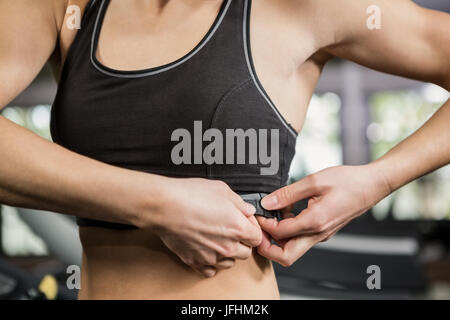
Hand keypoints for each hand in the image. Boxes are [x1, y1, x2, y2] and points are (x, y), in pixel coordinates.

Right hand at [140, 177, 261, 276]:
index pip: (257, 237)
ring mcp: (211, 256)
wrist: (165, 206)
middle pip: (246, 252)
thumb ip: (239, 203)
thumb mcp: (222, 189)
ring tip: (218, 239)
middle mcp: (227, 246)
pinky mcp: (195, 261)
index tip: (245, 223)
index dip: (252, 228)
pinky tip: (207, 250)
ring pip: (229, 263)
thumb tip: (247, 210)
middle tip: (232, 230)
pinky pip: (210, 270)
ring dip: (228, 253)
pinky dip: (211, 263)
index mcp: (238, 228)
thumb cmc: (190, 195)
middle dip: (242, 242)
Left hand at [256, 164, 391, 266]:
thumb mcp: (314, 181)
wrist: (372, 185)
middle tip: (259, 228)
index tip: (258, 212)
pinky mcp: (323, 231)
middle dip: (267, 247)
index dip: (264, 224)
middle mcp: (318, 233)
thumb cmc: (349, 181)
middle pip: (286, 256)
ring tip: (273, 215)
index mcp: (315, 222)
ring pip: (293, 249)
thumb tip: (267, 202)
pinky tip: (286, 211)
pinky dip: (289, 230)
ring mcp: (321, 235)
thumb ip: (288, 193)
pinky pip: (301, 238)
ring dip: (278, 237)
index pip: (280, 233)